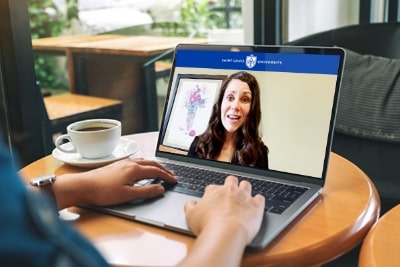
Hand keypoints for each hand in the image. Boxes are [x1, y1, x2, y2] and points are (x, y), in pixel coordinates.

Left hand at [54, 158, 176, 208]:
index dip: (167, 176)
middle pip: (152, 163)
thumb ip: (146, 191)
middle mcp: (130, 163)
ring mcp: (123, 163)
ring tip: (160, 171)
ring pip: (144, 161)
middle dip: (164, 169)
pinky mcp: (116, 165)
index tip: (175, 180)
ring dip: (154, 166)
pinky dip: (145, 165)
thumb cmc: (103, 192)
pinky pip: (136, 161)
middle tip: (171, 175)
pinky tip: (142, 169)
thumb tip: (161, 189)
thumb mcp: (127, 195)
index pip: (156, 171)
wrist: (83, 186)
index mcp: (135, 169)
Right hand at [177, 176, 264, 266]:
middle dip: (230, 185)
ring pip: (246, 185)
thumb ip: (190, 207)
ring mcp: (244, 197)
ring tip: (244, 196)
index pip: (212, 187)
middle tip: (229, 194)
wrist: (225, 234)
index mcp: (214, 192)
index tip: (213, 201)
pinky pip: (260, 198)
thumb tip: (190, 203)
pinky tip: (256, 204)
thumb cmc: (208, 226)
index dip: (212, 194)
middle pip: (231, 180)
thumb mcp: (190, 216)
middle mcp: (229, 190)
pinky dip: (258, 201)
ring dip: (245, 189)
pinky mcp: (256, 205)